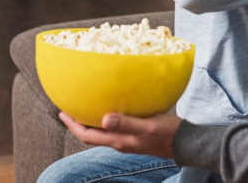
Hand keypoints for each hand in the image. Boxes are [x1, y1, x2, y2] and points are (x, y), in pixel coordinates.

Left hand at [59, 111, 181, 158]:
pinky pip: (112, 128)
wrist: (185, 143)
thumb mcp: (148, 126)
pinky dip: (104, 119)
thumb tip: (103, 119)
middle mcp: (119, 142)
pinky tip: (108, 107)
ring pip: (100, 132)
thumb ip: (126, 123)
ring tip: (84, 106)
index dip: (72, 125)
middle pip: (90, 135)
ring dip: (89, 120)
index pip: (87, 136)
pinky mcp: (134, 135)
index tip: (62, 112)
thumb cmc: (168, 133)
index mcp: (119, 141)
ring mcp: (126, 140)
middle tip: (68, 107)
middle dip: (77, 123)